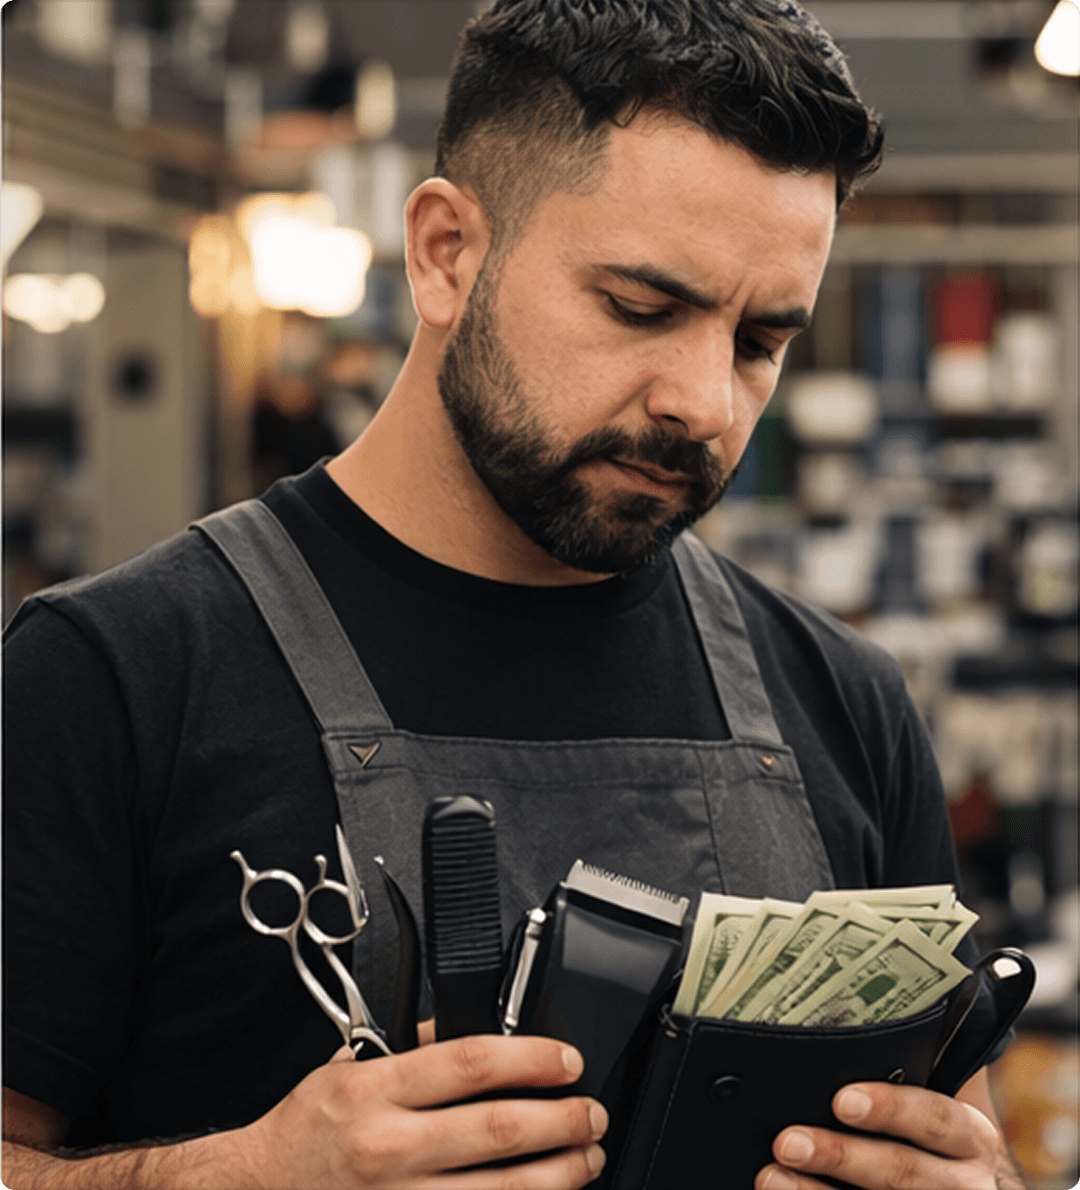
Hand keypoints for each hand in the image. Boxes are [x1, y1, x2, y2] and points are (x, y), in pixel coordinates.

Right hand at [238, 1034, 607, 1188]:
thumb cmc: (305, 1132)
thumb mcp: (348, 1068)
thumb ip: (410, 1049)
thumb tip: (474, 1031)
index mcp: (375, 1091)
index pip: (470, 1063)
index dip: (532, 1059)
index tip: (568, 1060)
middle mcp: (388, 1148)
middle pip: (497, 1131)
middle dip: (561, 1122)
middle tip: (592, 1113)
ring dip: (558, 1177)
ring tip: (587, 1160)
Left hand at [755, 1082, 1026, 1189]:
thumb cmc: (946, 1142)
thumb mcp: (954, 1102)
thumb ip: (930, 1062)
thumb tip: (897, 997)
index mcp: (973, 1138)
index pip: (936, 1118)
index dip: (890, 1108)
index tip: (841, 1100)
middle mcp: (965, 1185)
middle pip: (901, 1171)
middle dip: (839, 1156)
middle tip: (786, 1141)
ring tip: (770, 1177)